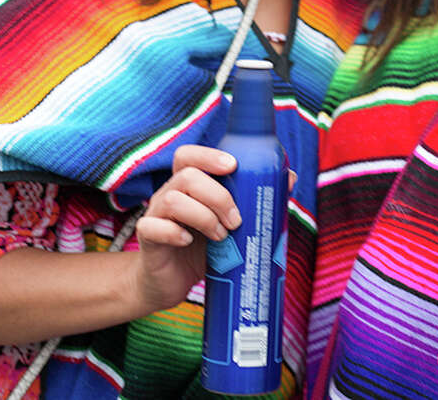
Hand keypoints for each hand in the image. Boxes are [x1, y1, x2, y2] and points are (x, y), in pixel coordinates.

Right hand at [133, 145, 240, 314]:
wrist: (171, 282)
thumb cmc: (203, 247)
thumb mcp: (231, 223)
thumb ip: (254, 200)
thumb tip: (289, 178)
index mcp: (188, 185)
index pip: (188, 156)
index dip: (209, 155)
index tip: (233, 166)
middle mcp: (169, 193)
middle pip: (187, 176)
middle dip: (219, 196)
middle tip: (236, 220)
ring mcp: (156, 214)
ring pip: (173, 199)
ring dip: (203, 216)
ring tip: (220, 237)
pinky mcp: (147, 239)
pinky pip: (152, 227)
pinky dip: (174, 233)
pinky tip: (188, 242)